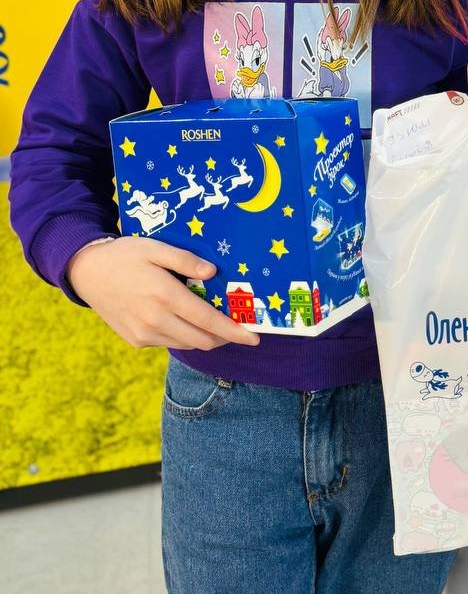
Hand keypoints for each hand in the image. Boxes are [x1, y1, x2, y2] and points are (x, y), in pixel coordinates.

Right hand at [67, 236, 259, 351]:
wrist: (87, 273)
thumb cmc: (125, 255)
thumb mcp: (155, 248)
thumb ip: (186, 261)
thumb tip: (213, 273)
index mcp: (164, 296)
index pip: (209, 321)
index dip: (235, 332)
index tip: (254, 338)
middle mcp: (155, 320)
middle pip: (202, 340)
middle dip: (225, 338)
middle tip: (239, 327)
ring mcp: (144, 334)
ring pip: (187, 345)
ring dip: (205, 338)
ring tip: (216, 323)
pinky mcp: (136, 340)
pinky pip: (169, 342)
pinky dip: (183, 336)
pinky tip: (185, 319)